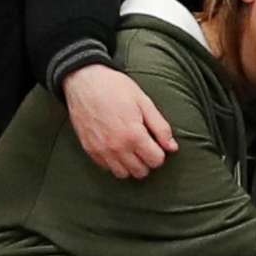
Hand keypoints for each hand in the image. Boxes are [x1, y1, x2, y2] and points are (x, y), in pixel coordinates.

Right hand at [63, 64, 177, 178]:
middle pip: (141, 171)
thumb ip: (160, 127)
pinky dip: (114, 162)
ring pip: (123, 174)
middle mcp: (117, 147)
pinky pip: (106, 168)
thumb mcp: (144, 102)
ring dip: (131, 165)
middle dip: (146, 160)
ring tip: (131, 149)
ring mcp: (101, 150)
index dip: (160, 152)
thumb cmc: (115, 88)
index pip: (156, 161)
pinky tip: (116, 148)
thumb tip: (172, 147)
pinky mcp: (89, 149)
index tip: (156, 142)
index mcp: (133, 135)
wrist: (83, 81)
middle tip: (144, 146)